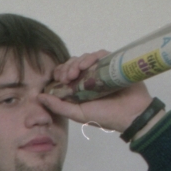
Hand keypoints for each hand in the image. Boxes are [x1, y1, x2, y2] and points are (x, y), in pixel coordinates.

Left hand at [40, 50, 154, 132]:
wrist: (132, 115)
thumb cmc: (106, 117)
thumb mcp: (78, 114)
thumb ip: (58, 107)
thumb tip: (39, 97)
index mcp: (79, 88)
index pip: (64, 74)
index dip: (59, 73)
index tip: (59, 80)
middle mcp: (89, 77)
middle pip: (73, 64)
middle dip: (67, 67)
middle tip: (67, 77)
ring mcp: (102, 70)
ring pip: (85, 58)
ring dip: (77, 62)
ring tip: (76, 72)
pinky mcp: (113, 64)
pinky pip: (101, 54)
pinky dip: (92, 56)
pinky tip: (87, 65)